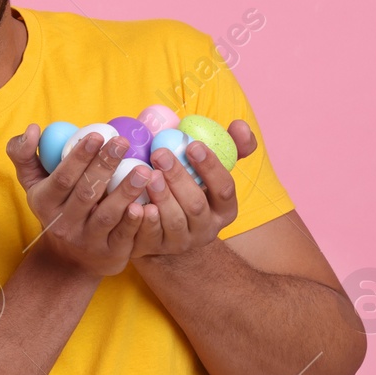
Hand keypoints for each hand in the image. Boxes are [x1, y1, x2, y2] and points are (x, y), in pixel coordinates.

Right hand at [6, 125, 150, 277]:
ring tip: (144, 170)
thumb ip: (24, 153)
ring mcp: (87, 240)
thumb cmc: (54, 208)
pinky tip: (148, 204)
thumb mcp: (33, 183)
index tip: (97, 136)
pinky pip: (124, 236)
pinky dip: (135, 221)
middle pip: (86, 193)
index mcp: (45, 202)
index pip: (62, 178)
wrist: (68, 259)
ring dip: (125, 192)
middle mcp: (64, 223)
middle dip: (104, 166)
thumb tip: (33, 128)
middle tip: (122, 142)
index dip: (79, 158)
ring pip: (107, 215)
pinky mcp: (110, 254)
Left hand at [132, 119, 257, 256]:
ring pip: (174, 221)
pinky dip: (144, 221)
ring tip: (148, 175)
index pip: (224, 189)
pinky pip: (150, 237)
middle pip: (196, 205)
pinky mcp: (156, 248)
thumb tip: (240, 126)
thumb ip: (229, 146)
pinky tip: (135, 204)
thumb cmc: (188, 186)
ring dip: (162, 197)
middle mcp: (206, 229)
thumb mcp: (208, 169)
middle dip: (179, 178)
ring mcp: (181, 241)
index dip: (211, 168)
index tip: (192, 145)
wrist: (162, 224)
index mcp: (224, 208)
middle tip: (160, 154)